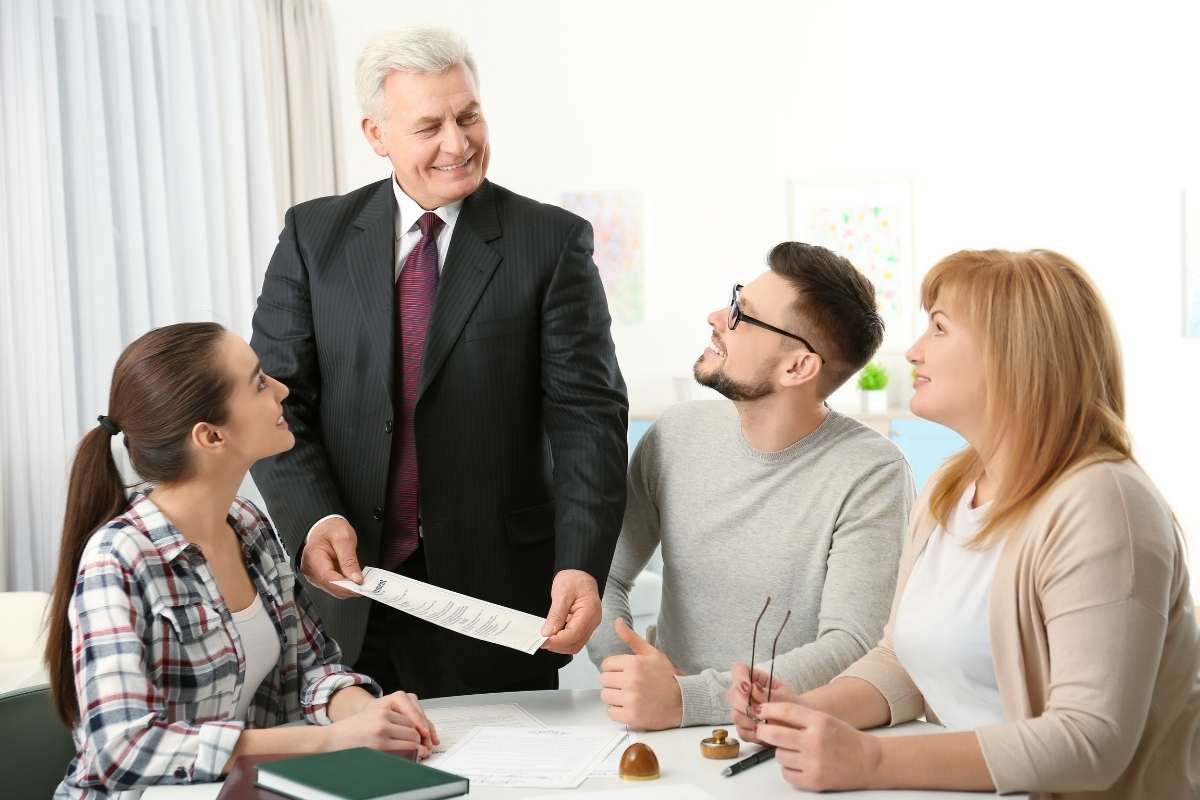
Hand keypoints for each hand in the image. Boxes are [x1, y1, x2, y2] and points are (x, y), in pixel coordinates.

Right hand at [301, 517, 362, 598]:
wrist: (325, 527)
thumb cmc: (331, 529)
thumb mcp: (344, 539)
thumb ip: (349, 560)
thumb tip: (357, 579)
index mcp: (312, 558)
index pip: (328, 579)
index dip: (346, 586)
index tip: (361, 585)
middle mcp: (310, 570)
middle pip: (331, 587)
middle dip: (350, 588)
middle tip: (368, 584)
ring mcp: (314, 576)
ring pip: (334, 590)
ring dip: (349, 588)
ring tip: (363, 580)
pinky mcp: (321, 578)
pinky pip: (335, 586)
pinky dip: (346, 585)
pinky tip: (355, 579)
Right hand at [322, 691, 436, 758]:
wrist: (331, 739)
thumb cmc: (352, 729)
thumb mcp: (373, 714)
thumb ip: (392, 717)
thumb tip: (417, 730)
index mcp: (384, 705)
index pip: (412, 715)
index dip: (421, 727)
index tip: (426, 735)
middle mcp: (384, 715)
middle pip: (414, 727)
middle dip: (421, 738)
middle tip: (425, 746)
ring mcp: (382, 730)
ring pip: (412, 738)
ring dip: (417, 747)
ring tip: (420, 751)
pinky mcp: (380, 744)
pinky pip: (405, 749)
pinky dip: (412, 753)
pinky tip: (413, 755)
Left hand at [539, 569, 601, 653]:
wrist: (581, 573)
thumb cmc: (574, 579)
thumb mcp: (562, 593)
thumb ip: (556, 614)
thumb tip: (548, 633)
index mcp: (590, 612)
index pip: (573, 634)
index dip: (557, 641)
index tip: (542, 641)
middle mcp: (593, 622)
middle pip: (575, 644)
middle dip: (558, 646)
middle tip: (542, 641)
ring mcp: (590, 625)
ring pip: (575, 645)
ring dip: (560, 645)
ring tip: (546, 638)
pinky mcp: (584, 626)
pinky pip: (574, 639)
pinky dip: (563, 640)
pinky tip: (553, 634)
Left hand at [598, 618, 683, 729]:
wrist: (683, 702)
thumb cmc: (667, 677)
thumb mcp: (651, 653)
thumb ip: (631, 638)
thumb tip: (617, 621)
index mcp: (634, 663)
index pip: (606, 664)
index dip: (614, 668)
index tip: (624, 672)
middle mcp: (631, 681)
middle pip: (604, 680)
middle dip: (614, 682)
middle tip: (627, 684)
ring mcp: (631, 700)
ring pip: (606, 696)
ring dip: (615, 697)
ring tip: (629, 695)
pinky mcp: (632, 717)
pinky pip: (611, 713)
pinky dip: (618, 711)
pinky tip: (630, 706)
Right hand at [726, 662, 801, 743]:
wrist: (801, 726)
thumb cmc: (794, 707)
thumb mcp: (784, 697)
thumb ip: (767, 694)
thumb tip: (752, 688)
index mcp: (755, 679)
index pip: (738, 670)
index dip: (739, 678)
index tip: (747, 688)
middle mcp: (745, 694)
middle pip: (732, 694)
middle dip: (743, 703)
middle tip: (757, 710)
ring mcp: (743, 711)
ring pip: (735, 715)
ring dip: (750, 721)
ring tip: (765, 723)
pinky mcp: (744, 728)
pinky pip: (741, 732)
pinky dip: (752, 734)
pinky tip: (764, 734)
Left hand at [754, 701, 881, 791]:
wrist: (868, 762)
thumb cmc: (845, 739)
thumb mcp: (825, 719)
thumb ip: (800, 717)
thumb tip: (769, 715)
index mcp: (820, 722)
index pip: (785, 711)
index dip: (768, 709)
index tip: (759, 710)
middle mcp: (815, 742)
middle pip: (775, 734)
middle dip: (763, 730)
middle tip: (761, 729)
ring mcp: (814, 763)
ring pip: (779, 754)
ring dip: (781, 751)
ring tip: (793, 749)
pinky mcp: (814, 781)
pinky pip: (786, 773)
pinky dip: (788, 768)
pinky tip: (797, 763)